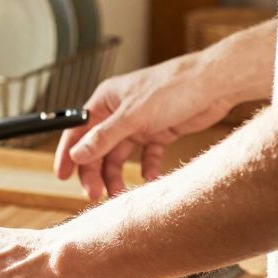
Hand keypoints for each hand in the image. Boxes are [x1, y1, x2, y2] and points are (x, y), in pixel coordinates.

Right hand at [54, 54, 234, 199]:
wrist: (215, 83)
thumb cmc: (173, 87)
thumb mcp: (133, 116)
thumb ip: (103, 137)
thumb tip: (77, 155)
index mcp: (105, 101)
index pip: (78, 131)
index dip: (68, 154)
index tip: (62, 176)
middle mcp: (119, 113)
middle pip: (97, 148)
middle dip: (94, 172)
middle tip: (95, 194)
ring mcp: (139, 123)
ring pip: (119, 156)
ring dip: (117, 175)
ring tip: (120, 193)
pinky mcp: (159, 132)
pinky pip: (146, 156)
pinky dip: (146, 169)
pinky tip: (149, 177)